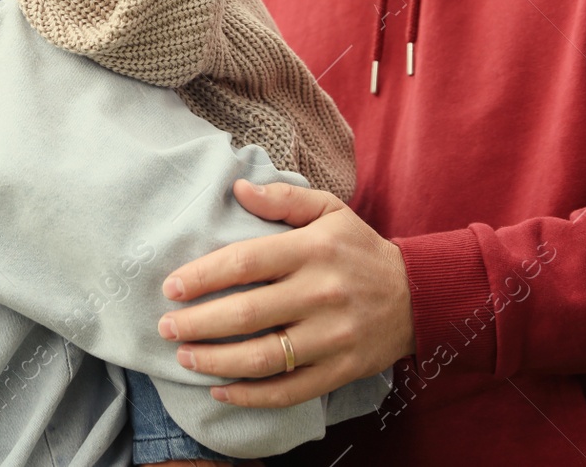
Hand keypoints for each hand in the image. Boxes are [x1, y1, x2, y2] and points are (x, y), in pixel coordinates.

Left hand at [156, 180, 415, 407]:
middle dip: (198, 324)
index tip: (171, 287)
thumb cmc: (360, 249)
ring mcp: (332, 337)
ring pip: (264, 357)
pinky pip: (289, 390)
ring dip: (216, 361)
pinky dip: (251, 396)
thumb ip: (283, 197)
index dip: (203, 276)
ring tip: (184, 357)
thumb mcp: (330, 210)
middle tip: (166, 326)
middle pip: (247, 314)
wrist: (419, 295)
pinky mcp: (341, 370)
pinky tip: (219, 389)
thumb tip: (238, 188)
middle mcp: (321, 294)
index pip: (246, 262)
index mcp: (313, 250)